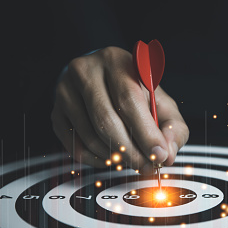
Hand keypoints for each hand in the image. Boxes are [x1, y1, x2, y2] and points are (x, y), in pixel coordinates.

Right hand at [52, 46, 188, 173]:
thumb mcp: (160, 102)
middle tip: (146, 166)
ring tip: (131, 160)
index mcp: (117, 61)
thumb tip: (168, 154)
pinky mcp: (55, 112)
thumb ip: (172, 127)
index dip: (145, 132)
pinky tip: (111, 158)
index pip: (129, 99)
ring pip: (90, 136)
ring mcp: (65, 91)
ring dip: (115, 157)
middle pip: (106, 120)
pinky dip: (97, 160)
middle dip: (131, 151)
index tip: (159, 156)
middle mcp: (86, 71)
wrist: (100, 78)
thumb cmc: (133, 92)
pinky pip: (74, 146)